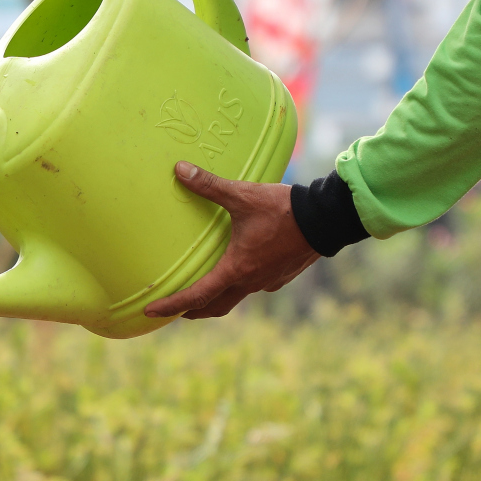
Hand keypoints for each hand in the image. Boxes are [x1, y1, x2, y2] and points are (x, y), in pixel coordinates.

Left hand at [145, 162, 319, 319]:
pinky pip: (251, 288)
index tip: (151, 311)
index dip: (171, 305)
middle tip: (171, 309)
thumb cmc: (284, 209)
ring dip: (214, 300)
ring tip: (199, 294)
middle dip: (190, 310)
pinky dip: (236, 287)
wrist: (329, 218)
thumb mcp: (243, 195)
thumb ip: (210, 185)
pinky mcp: (280, 276)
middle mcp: (250, 282)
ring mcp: (267, 282)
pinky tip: (234, 272)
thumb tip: (179, 169)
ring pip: (234, 299)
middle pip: (214, 306)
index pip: (197, 296)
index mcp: (236, 269)